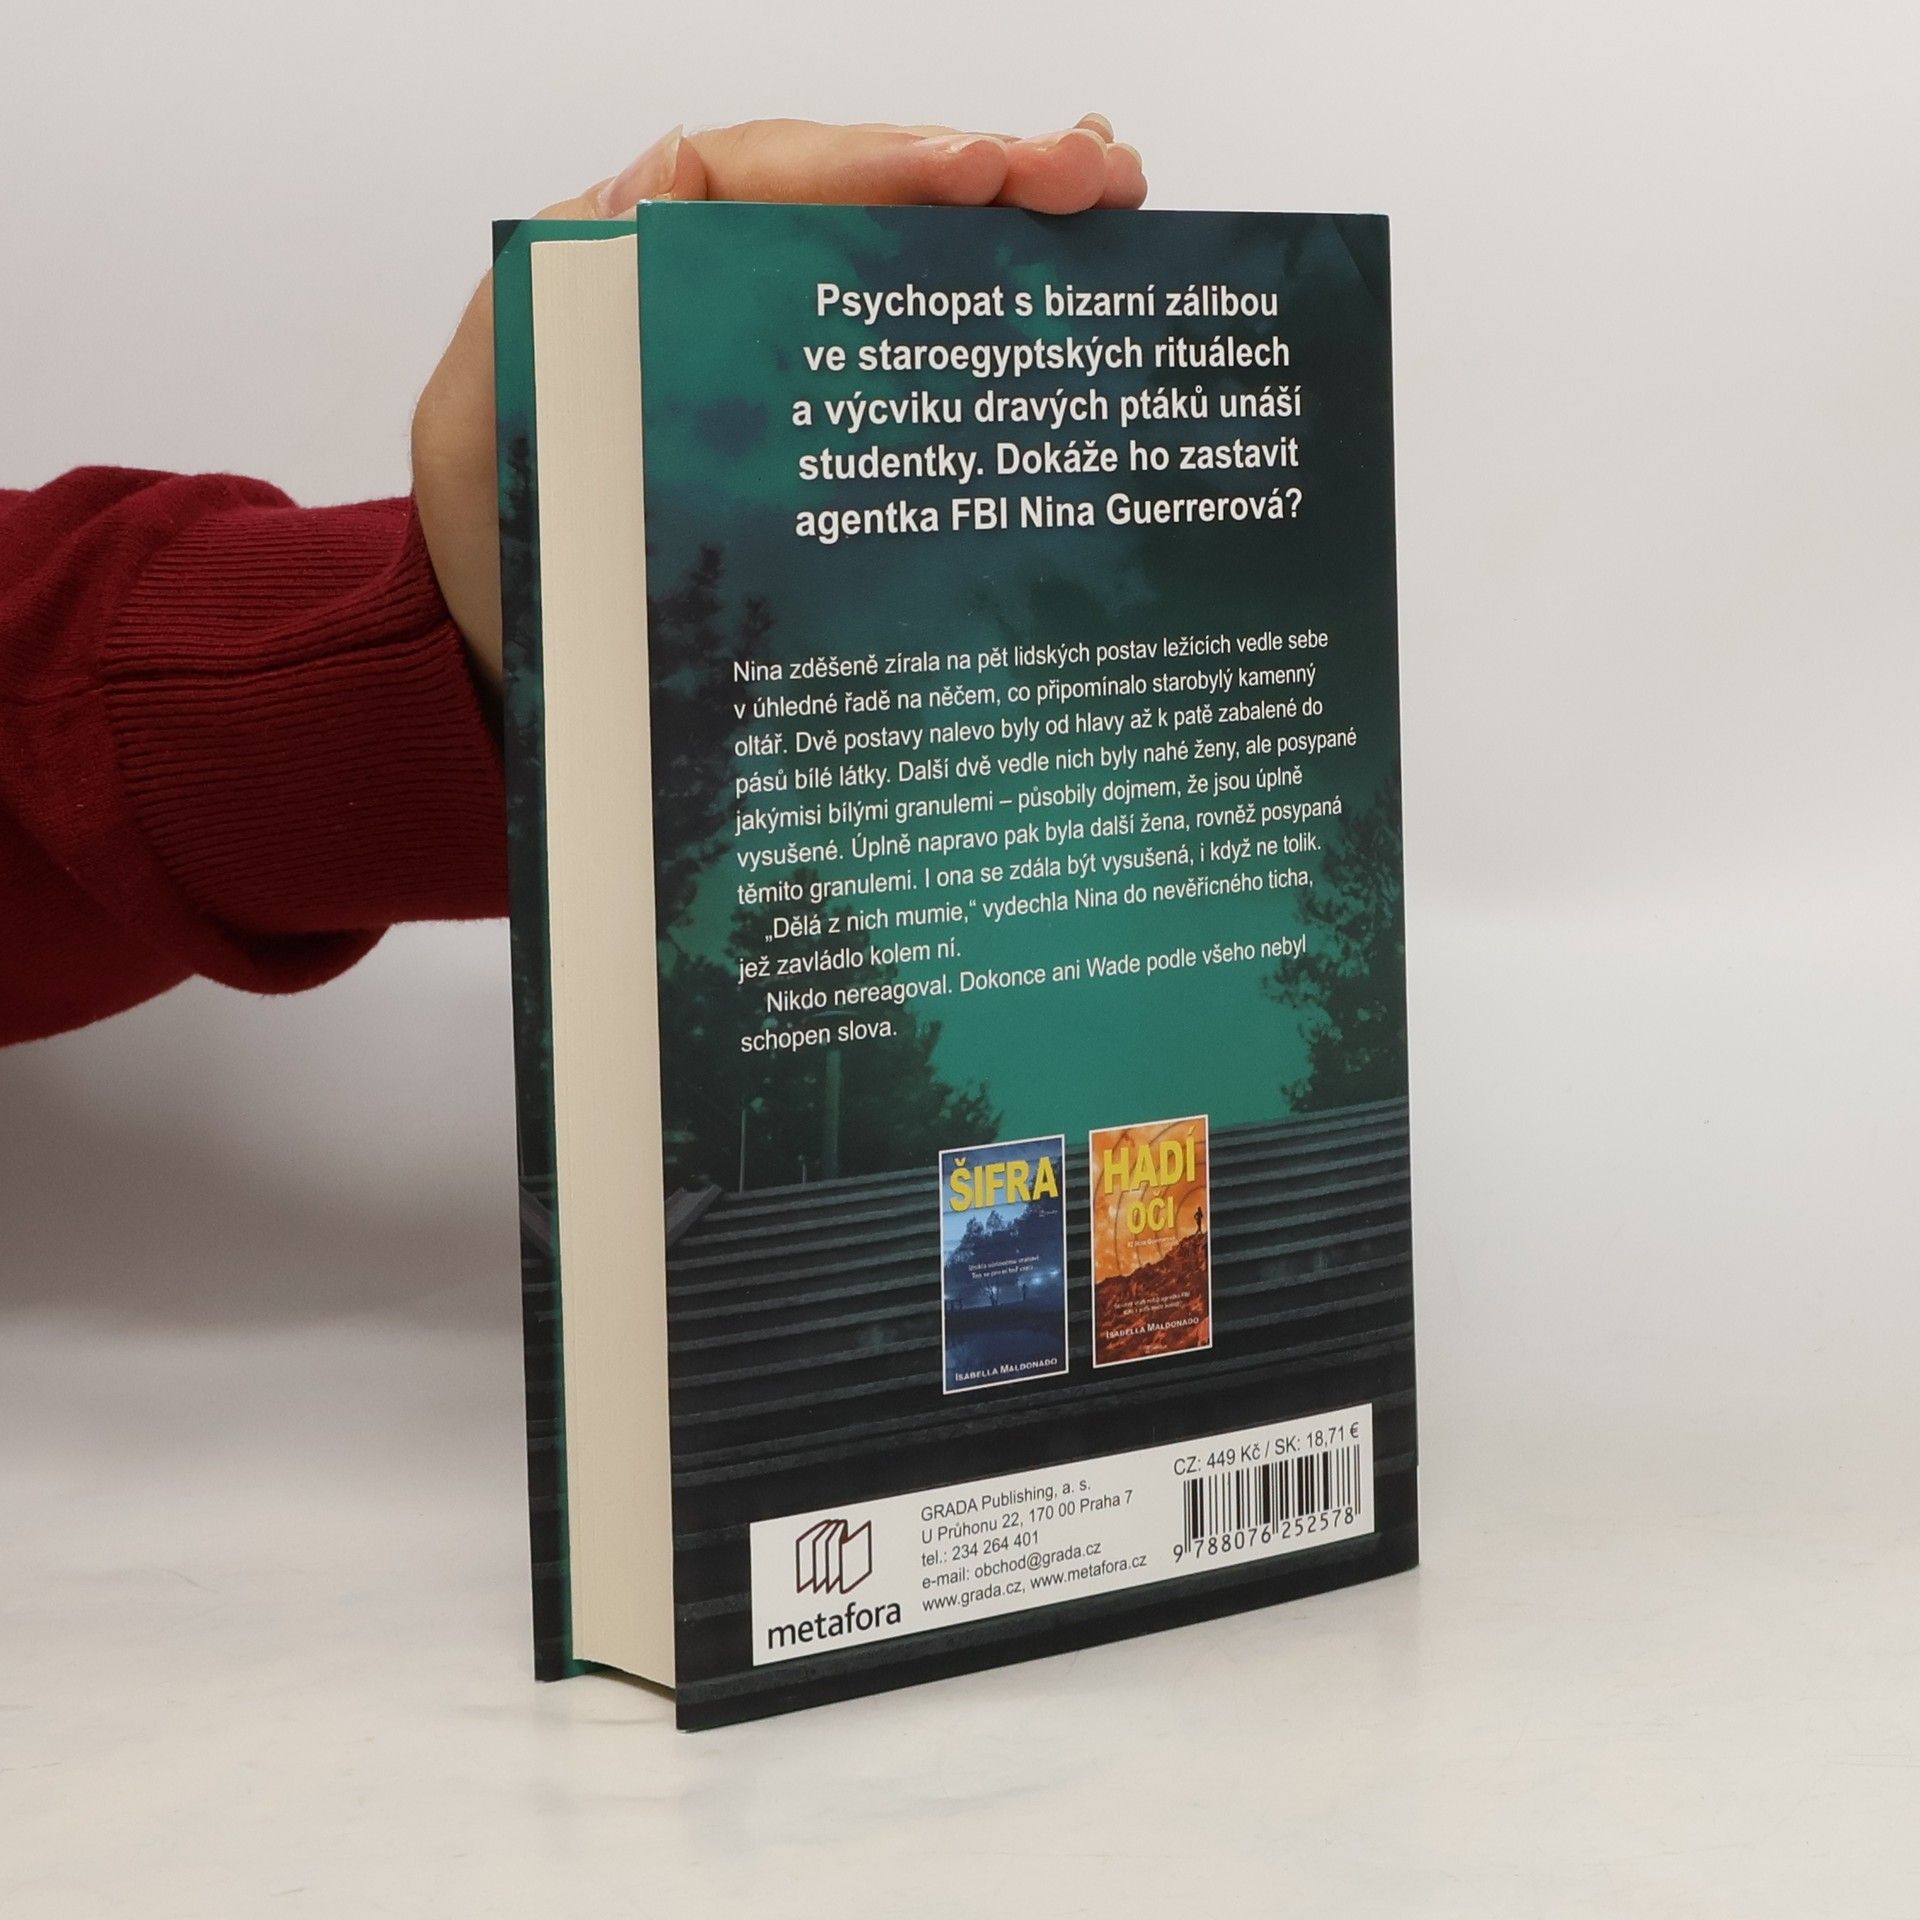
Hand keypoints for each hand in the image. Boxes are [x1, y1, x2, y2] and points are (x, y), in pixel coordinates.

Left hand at [411, 117, 1148, 685]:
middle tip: (1094, 175)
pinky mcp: (816, 447)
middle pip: (857, 202)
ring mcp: (778, 372)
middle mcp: (719, 302)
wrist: (518, 681)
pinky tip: (1067, 286)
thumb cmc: (493, 563)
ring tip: (1114, 199)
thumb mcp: (481, 432)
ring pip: (898, 267)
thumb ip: (541, 314)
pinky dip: (986, 315)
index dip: (879, 163)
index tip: (980, 173)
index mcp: (637, 272)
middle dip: (982, 172)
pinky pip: (904, 361)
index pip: (766, 177)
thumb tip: (664, 187)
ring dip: (1009, 225)